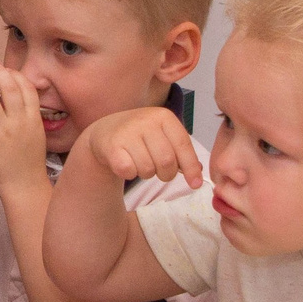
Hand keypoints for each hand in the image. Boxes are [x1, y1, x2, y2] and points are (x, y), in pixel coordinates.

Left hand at [0, 63, 47, 197]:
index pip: (26, 88)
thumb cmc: (29, 160)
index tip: (4, 68)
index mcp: (34, 119)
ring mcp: (4, 133)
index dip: (14, 75)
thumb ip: (30, 112)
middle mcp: (21, 123)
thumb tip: (27, 90)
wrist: (24, 186)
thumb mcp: (37, 132)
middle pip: (9, 89)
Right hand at [78, 105, 203, 187]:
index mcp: (164, 116)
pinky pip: (129, 171)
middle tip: (159, 172)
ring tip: (139, 162)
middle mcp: (146, 120)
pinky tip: (125, 164)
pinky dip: (129, 174)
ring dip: (146, 174)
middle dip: (166, 174)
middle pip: (167, 161)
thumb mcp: (162, 137)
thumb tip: (198, 175)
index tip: (196, 185)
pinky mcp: (112, 146)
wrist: (104, 132)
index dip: (192, 167)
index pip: (184, 145)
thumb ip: (181, 152)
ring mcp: (127, 132)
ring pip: (148, 169)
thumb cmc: (140, 137)